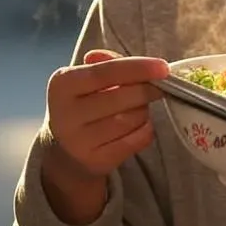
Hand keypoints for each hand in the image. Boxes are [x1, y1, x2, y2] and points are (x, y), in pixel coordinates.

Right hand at [46, 49, 169, 178]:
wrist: (67, 150)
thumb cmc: (84, 103)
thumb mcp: (87, 79)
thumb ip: (111, 64)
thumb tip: (141, 63)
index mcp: (62, 84)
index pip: (105, 72)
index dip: (137, 68)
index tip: (163, 67)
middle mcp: (66, 114)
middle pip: (122, 97)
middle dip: (147, 90)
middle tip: (159, 86)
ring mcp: (79, 142)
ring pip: (132, 119)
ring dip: (144, 110)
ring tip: (139, 107)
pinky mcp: (97, 161)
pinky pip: (138, 139)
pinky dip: (146, 129)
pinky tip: (138, 125)